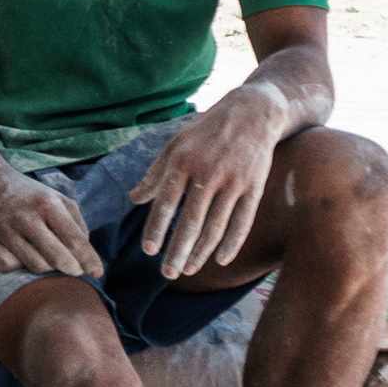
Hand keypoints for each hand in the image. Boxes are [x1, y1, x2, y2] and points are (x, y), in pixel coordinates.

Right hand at [0, 165, 104, 277]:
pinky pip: (12, 268)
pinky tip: (23, 255)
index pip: (75, 239)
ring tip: (48, 257)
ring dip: (47, 267)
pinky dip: (21, 266)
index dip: (89, 260)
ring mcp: (6, 231)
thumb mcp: (58, 199)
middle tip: (75, 270)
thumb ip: (77, 223)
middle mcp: (26, 218)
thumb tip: (86, 254)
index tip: (97, 273)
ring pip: (36, 266)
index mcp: (48, 204)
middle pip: (57, 258)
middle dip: (72, 269)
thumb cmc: (31, 196)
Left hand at [129, 87, 286, 277]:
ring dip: (201, 252)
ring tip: (189, 270)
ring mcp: (233, 180)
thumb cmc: (207, 131)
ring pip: (215, 226)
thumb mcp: (176, 145)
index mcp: (183, 161)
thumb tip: (132, 200)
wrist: (252, 112)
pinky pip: (242, 221)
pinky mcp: (255, 187)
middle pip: (190, 221)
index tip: (148, 251)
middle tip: (167, 274)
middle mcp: (208, 172)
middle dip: (177, 251)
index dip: (156, 228)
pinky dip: (231, 243)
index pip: (166, 202)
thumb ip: (155, 174)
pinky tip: (220, 260)